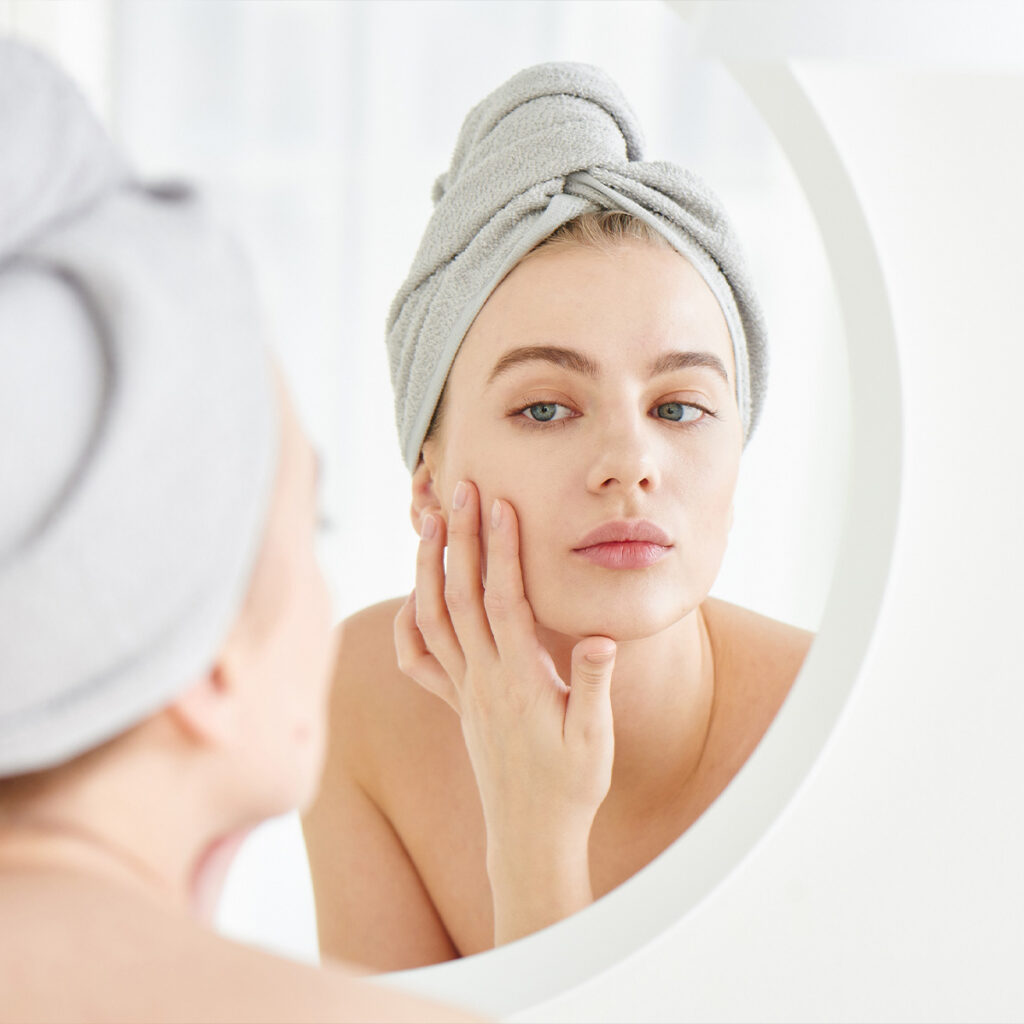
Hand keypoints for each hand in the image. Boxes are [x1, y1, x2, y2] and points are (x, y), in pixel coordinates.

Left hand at [394, 480, 616, 942]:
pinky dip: (408, 623)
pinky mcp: (456, 703)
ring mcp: (463, 690)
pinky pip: (418, 659)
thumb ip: (593, 685)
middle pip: (460, 597)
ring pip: (432, 619)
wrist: (531, 834)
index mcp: (519, 680)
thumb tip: (598, 638)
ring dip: (428, 567)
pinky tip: (412, 595)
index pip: (504, 601)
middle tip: (458, 488)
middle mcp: (482, 679)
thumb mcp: (595, 738)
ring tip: (428, 520)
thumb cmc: (570, 785)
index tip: (499, 504)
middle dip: (458, 538)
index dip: (501, 550)